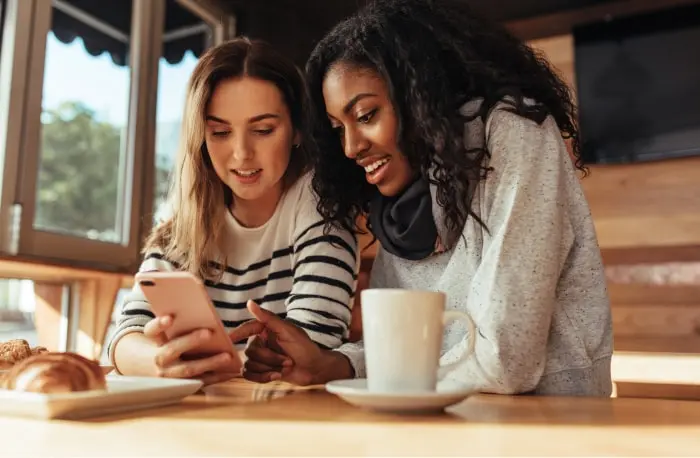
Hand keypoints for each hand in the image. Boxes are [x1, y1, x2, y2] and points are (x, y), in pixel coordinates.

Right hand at [143, 315, 263, 384]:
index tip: (170, 317)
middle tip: (209, 332)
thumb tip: (199, 298)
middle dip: (191, 341)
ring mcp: (170, 375)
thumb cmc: (171, 341)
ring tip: (228, 355)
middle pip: (173, 349)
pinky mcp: (184, 385)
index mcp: (156, 341)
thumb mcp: (170, 331)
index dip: (160, 324)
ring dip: (209, 362)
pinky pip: (202, 381)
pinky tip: (233, 370)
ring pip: (189, 369)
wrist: (156, 369)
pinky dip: (218, 376)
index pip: (152, 330)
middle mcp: (160, 358)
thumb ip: (181, 320)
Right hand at [242, 300, 352, 384]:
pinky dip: (263, 378)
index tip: (229, 338)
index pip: (248, 328)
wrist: (314, 369)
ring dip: (269, 368)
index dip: (238, 333)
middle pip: (251, 351)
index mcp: (266, 329)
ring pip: (250, 364)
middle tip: (288, 360)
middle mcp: (261, 342)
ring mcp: (261, 357)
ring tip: (286, 367)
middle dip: (270, 358)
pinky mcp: (261, 371)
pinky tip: (276, 377)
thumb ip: (268, 318)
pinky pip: (250, 375)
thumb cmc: (305, 347)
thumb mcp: (289, 331)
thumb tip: (250, 303)